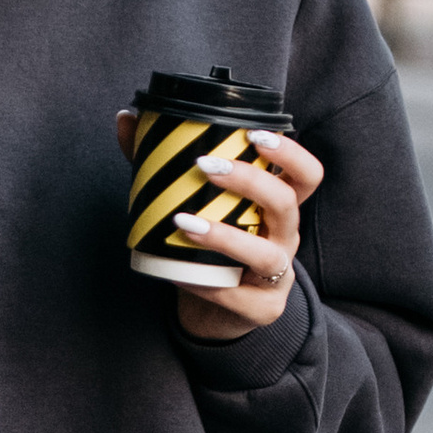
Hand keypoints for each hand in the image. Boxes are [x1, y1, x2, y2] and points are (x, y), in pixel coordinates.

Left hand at [113, 111, 320, 340]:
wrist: (214, 312)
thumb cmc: (208, 251)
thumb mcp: (195, 205)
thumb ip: (163, 163)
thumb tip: (126, 120)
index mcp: (278, 209)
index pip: (306, 175)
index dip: (289, 154)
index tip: (255, 135)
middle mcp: (285, 238)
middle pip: (286, 204)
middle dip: (250, 181)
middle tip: (206, 166)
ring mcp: (278, 276)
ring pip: (266, 254)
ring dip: (225, 237)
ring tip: (183, 223)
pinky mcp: (262, 309)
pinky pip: (236, 295)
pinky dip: (205, 283)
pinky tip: (176, 273)